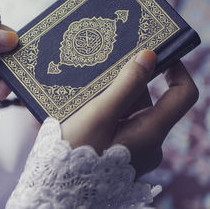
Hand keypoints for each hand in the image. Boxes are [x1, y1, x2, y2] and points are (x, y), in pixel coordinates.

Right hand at [61, 50, 198, 176]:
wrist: (58, 188)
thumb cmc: (76, 151)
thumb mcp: (99, 113)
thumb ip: (125, 85)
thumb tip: (148, 56)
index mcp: (151, 132)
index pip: (183, 94)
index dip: (176, 69)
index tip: (158, 53)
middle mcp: (149, 143)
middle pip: (149, 101)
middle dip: (128, 84)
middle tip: (105, 70)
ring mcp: (135, 150)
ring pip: (132, 112)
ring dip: (114, 98)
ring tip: (87, 93)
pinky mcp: (121, 153)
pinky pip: (121, 124)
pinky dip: (109, 112)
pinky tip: (86, 109)